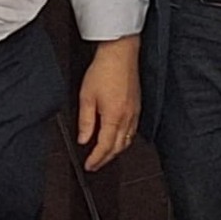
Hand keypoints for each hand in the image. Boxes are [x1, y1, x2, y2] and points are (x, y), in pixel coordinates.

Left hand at [75, 38, 140, 170]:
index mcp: (114, 117)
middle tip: (95, 164)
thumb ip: (85, 121)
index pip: (104, 147)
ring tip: (104, 155)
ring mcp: (135, 113)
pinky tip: (118, 138)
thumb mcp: (86, 96)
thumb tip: (83, 139)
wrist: (120, 54)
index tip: (88, 165)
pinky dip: (124, 140)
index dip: (96, 159)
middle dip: (106, 159)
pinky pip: (132, 131)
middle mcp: (127, 118)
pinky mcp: (138, 107)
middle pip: (117, 148)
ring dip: (115, 151)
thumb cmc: (104, 70)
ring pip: (126, 141)